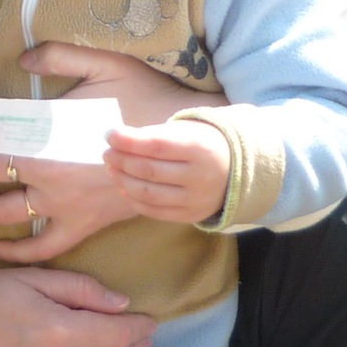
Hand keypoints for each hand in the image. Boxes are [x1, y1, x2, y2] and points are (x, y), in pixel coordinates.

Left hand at [0, 44, 227, 261]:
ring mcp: (68, 208)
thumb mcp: (105, 64)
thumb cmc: (146, 98)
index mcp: (51, 143)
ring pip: (8, 217)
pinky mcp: (85, 226)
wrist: (186, 144)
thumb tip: (22, 58)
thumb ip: (60, 56)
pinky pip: (44, 249)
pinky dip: (17, 256)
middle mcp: (53, 181)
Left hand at [105, 120, 229, 223]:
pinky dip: (134, 200)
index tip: (110, 134)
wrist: (238, 170)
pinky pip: (155, 211)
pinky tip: (124, 187)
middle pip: (149, 171)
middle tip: (107, 153)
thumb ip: (156, 135)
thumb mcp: (188, 130)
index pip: (156, 145)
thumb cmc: (203, 144)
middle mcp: (199, 176)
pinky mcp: (190, 215)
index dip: (128, 141)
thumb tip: (119, 140)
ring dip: (123, 180)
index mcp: (199, 148)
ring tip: (112, 169)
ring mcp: (195, 200)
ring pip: (148, 193)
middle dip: (121, 160)